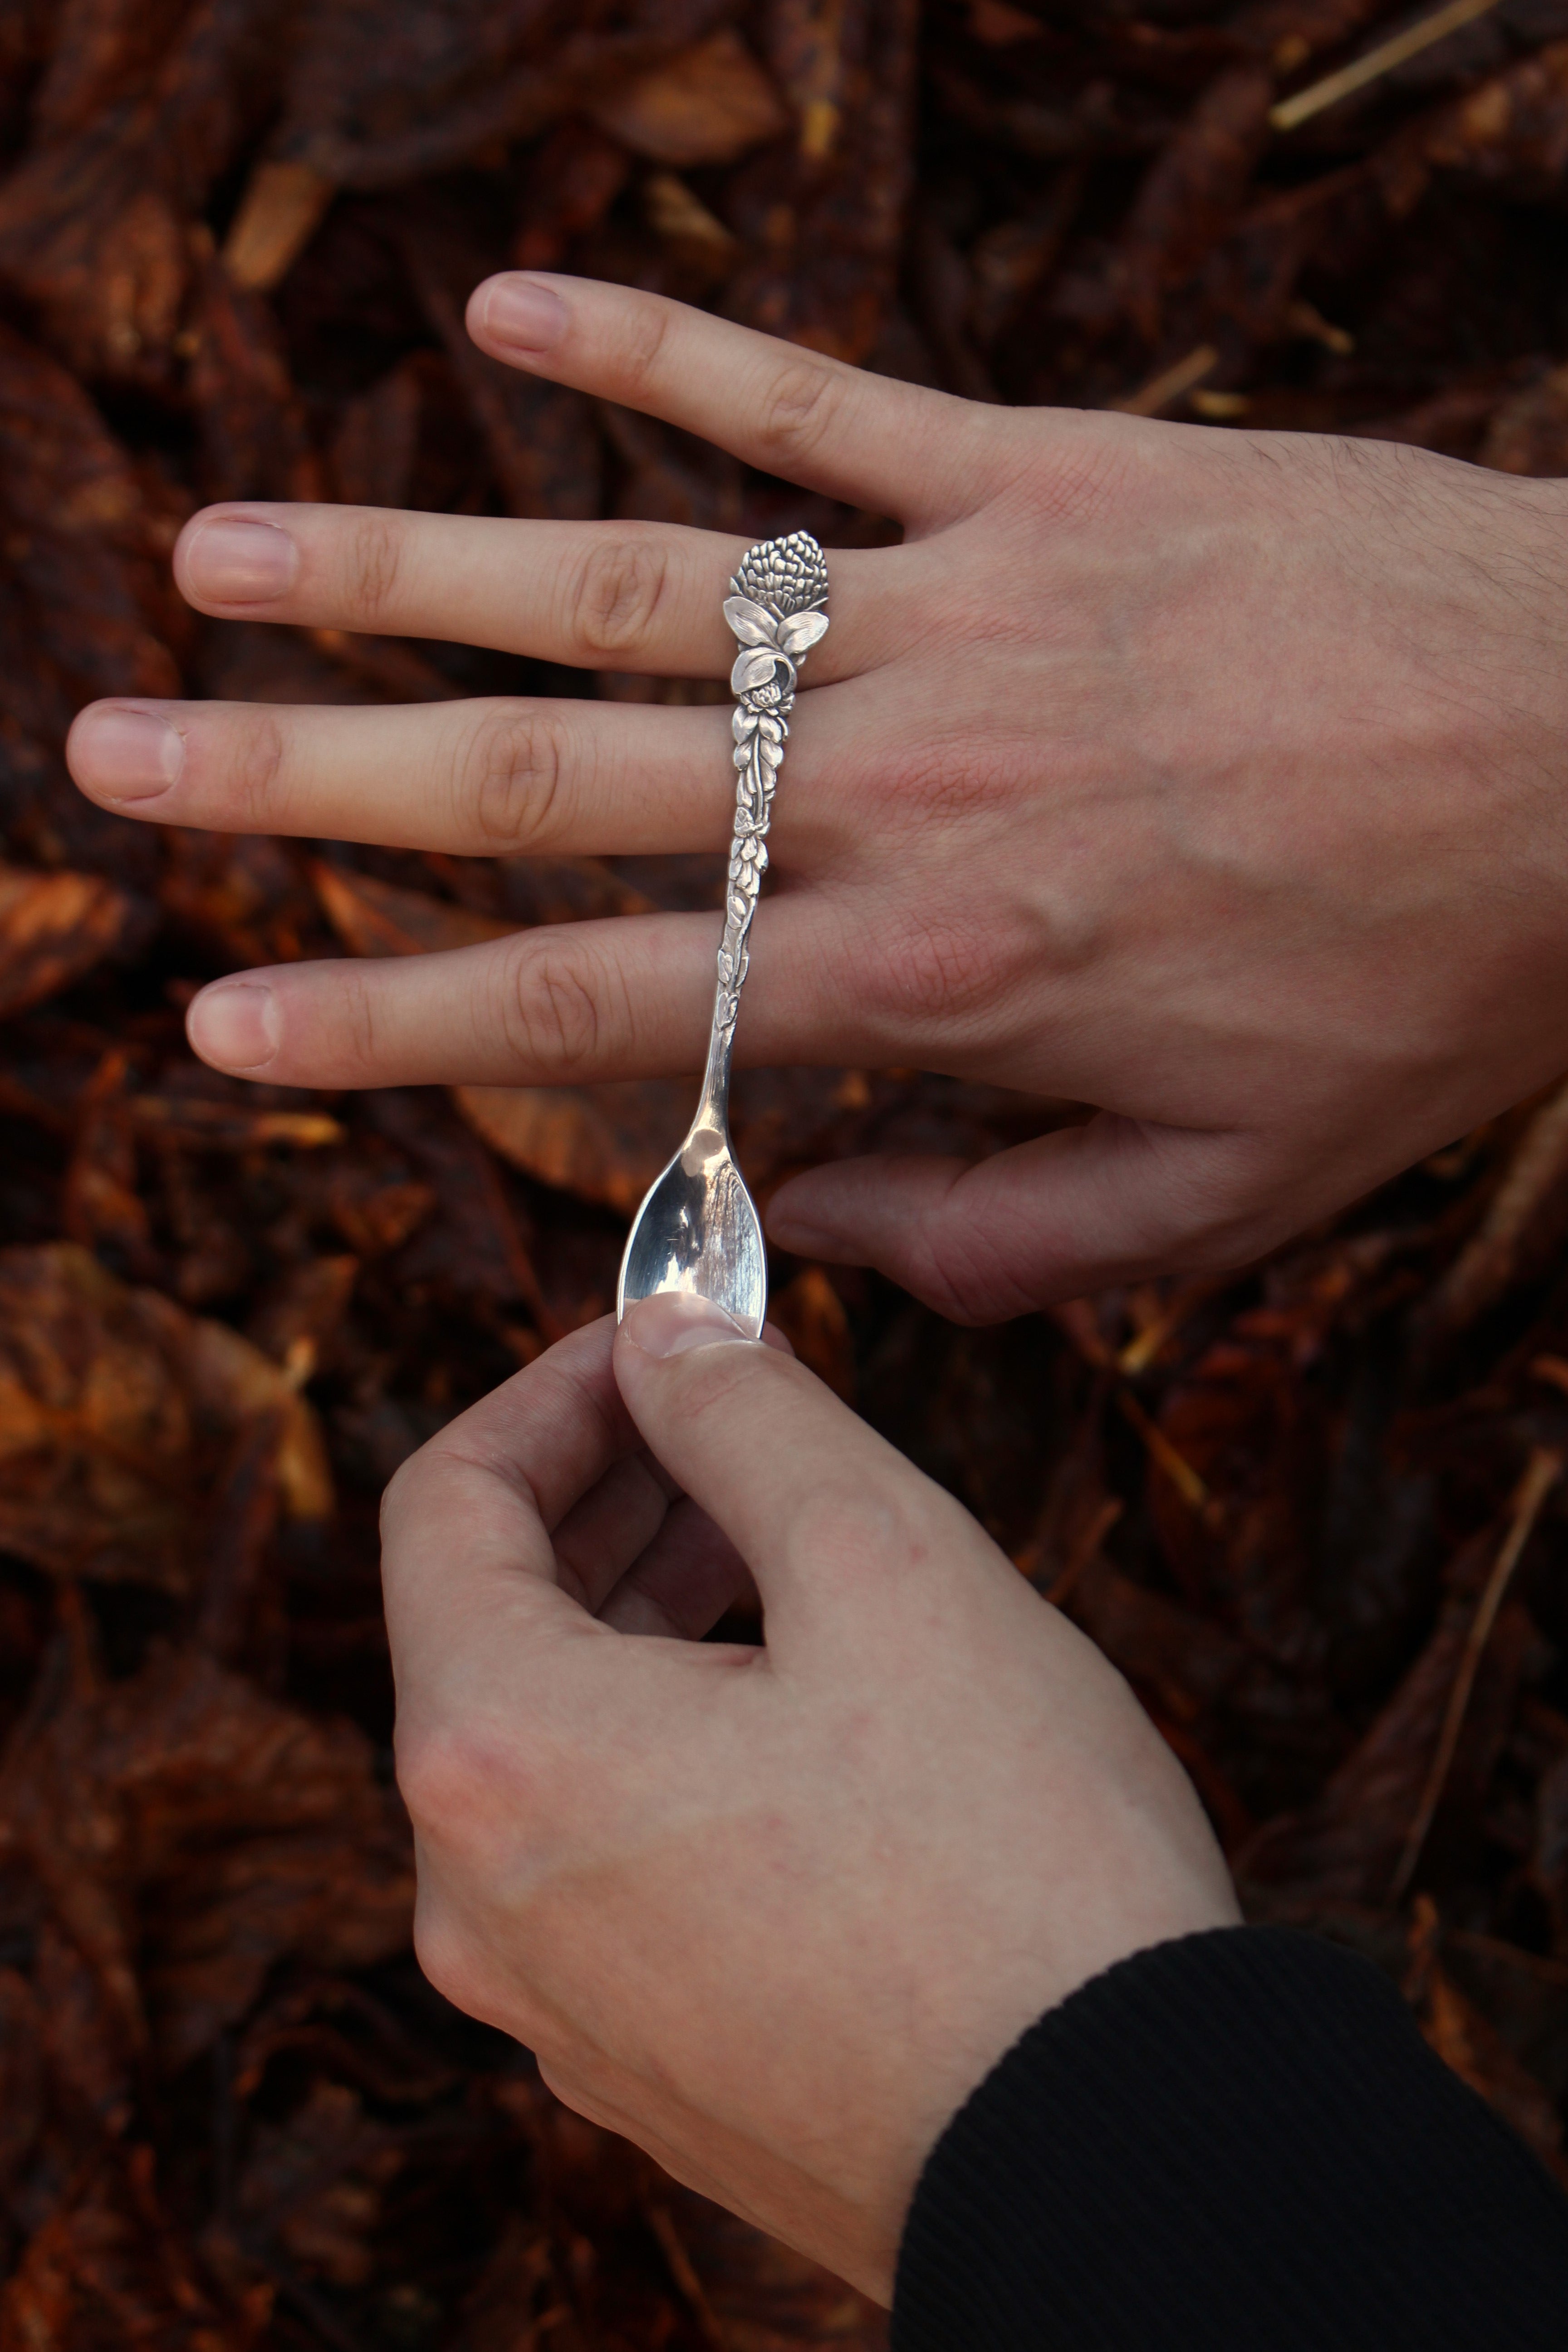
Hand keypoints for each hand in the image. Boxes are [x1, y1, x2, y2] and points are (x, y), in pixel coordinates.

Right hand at [67, 274, 1567, 1318]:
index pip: (593, 1005)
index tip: (224, 1024)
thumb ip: (1003, 1243)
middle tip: (114, 759)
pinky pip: (814, 402)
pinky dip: (655, 346)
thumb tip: (814, 1228)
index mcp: (930, 981)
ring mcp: (957, 609)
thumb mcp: (1229, 1193)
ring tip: (215, 548)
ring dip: (405, 560)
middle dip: (306, 777)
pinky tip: (496, 308)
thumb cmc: (1423, 984)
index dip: (385, 1022)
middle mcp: (897, 788)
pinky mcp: (1043, 470)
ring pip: (630, 579)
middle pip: (545, 779)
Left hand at [381, 1294, 1236, 2298]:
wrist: (1115, 2158)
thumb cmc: (1010, 1853)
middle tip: (724, 1422)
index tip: (658, 1340)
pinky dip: (665, 1745)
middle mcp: (480, 1900)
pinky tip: (792, 1709)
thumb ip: (741, 1416)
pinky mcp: (641, 2066)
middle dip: (601, 1498)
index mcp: (499, 1756)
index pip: (443, 1505)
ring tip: (772, 1547)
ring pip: (549, 1748)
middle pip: (485, 1629)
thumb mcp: (881, 1558)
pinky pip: (604, 1859)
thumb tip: (664, 1341)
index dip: (550, 1392)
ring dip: (639, 1618)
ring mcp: (553, 2003)